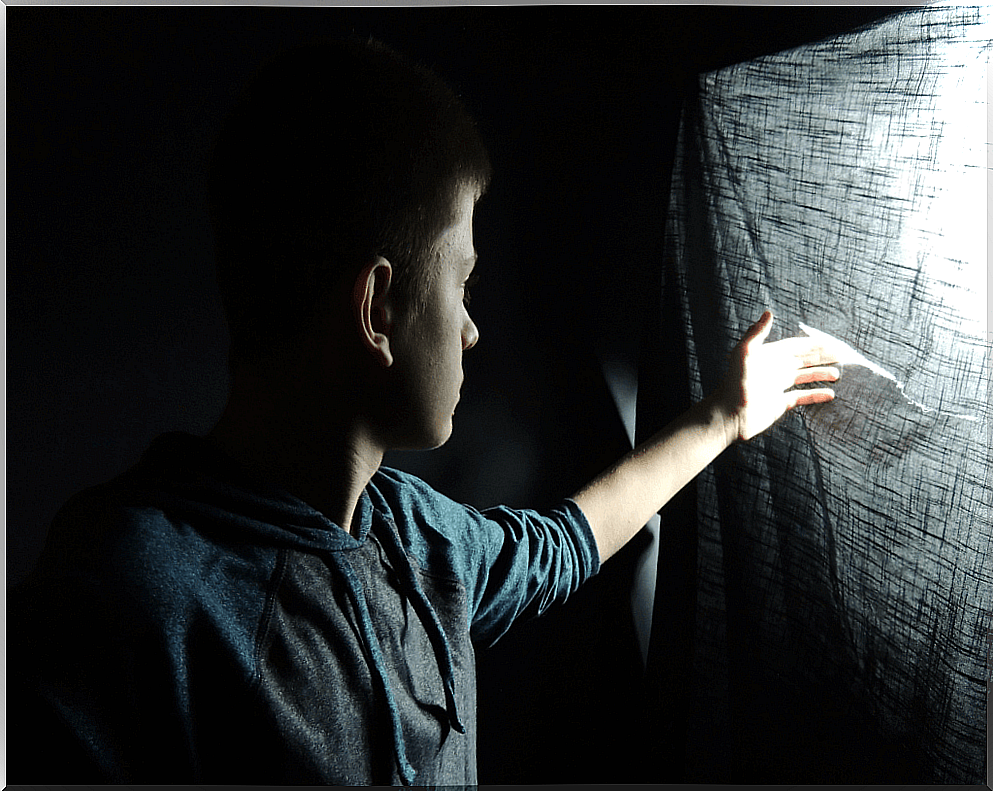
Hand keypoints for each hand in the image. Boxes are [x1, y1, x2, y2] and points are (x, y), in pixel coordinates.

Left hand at [716, 310, 839, 442]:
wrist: (729, 414)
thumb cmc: (734, 383)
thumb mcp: (744, 353)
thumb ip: (757, 333)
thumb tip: (769, 312)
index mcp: (769, 356)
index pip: (795, 346)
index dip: (813, 344)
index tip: (831, 342)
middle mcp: (774, 370)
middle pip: (803, 360)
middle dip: (822, 357)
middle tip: (842, 355)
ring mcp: (777, 387)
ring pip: (804, 377)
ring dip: (820, 374)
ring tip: (838, 374)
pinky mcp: (779, 404)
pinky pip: (801, 397)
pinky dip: (815, 395)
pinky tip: (830, 394)